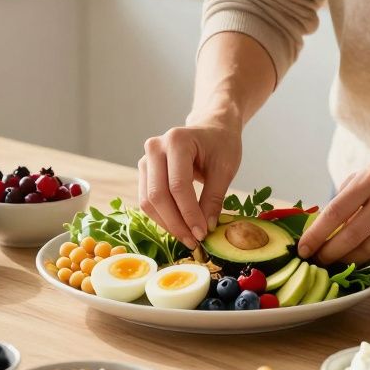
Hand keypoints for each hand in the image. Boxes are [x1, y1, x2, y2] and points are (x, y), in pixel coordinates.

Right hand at [138, 115, 242, 248]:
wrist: (212, 128)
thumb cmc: (221, 144)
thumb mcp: (225, 169)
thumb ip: (214, 198)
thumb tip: (205, 228)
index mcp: (177, 140)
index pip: (178, 185)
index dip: (189, 213)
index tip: (202, 233)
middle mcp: (155, 147)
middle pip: (158, 195)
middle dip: (176, 223)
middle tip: (194, 241)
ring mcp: (146, 159)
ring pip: (148, 201)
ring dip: (167, 224)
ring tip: (188, 238)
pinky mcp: (144, 171)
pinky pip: (147, 200)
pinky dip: (162, 217)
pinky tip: (179, 227)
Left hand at [298, 141, 369, 264]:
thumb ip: (348, 195)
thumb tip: (324, 224)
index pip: (336, 212)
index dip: (316, 234)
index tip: (303, 248)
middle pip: (351, 236)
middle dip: (329, 253)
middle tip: (317, 261)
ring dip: (349, 259)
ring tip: (337, 261)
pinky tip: (361, 257)